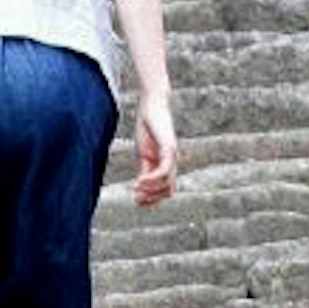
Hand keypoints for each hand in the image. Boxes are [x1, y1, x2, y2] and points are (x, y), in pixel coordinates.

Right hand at [133, 87, 179, 207]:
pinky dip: (152, 178)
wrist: (152, 105)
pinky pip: (164, 169)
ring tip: (136, 188)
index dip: (153, 200)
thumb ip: (144, 169)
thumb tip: (140, 187)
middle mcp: (172, 163)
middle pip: (168, 191)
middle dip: (152, 199)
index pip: (166, 190)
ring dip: (151, 190)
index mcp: (166, 165)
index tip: (137, 202)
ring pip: (167, 183)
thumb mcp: (143, 153)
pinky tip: (140, 180)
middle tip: (136, 199)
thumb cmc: (148, 127)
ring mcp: (172, 156)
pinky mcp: (168, 147)